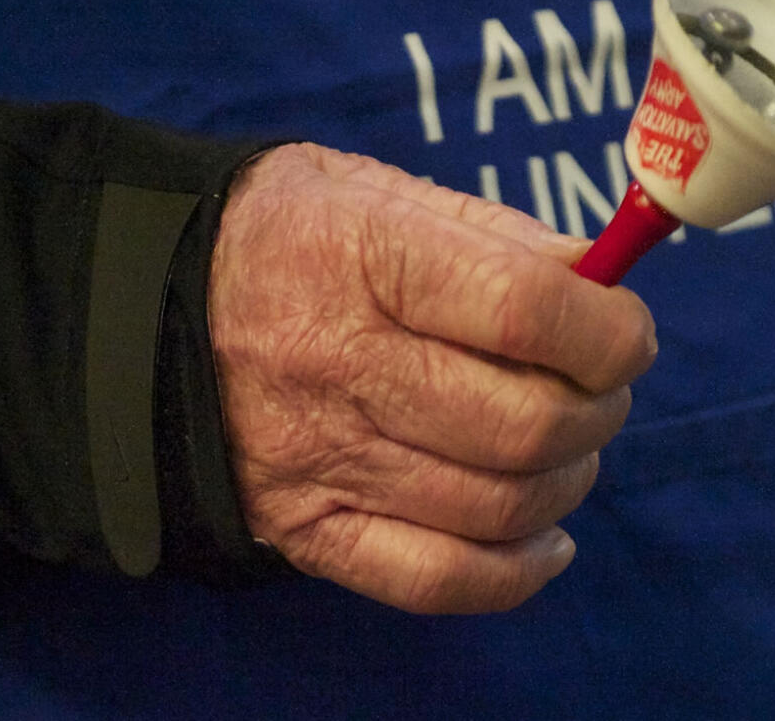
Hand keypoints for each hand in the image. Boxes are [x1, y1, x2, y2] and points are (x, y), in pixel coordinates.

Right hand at [207, 143, 655, 612]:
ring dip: (570, 479)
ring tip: (570, 444)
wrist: (146, 305)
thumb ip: (502, 237)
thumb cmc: (294, 234)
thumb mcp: (385, 193)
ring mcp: (319, 457)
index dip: (609, 330)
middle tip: (601, 386)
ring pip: (495, 506)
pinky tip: (547, 534)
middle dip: (600, 409)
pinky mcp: (306, 526)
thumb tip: (604, 283)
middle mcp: (337, 364)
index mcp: (364, 258)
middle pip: (523, 423)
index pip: (524, 310)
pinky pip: (435, 580)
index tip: (628, 331)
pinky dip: (517, 572)